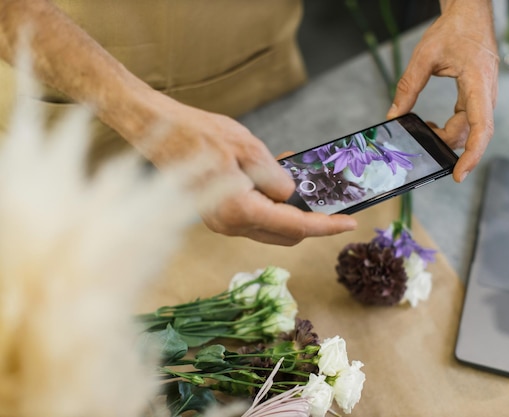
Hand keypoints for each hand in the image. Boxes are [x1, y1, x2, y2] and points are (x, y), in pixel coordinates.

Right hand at [134, 94, 356, 245]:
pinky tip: (277, 178)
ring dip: (291, 210)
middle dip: (311, 221)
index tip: (350, 223)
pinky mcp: (217, 214)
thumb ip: (275, 178)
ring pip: (271, 227)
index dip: (326, 226)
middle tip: (331, 202)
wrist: (156, 131)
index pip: (295, 227)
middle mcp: (230, 225)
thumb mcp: (248, 149)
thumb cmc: (197, 135)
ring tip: (303, 181)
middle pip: (285, 234)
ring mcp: (222, 222)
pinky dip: (272, 203)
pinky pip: (254, 216)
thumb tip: (291, 195)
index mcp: (240, 211)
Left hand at [387, 0, 498, 181]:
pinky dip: (449, 129)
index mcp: (478, 84)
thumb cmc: (454, 31)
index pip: (481, 127)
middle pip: (470, 133)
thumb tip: (393, 115)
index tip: (459, 174)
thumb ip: (407, 87)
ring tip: (424, 129)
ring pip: (468, 131)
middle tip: (421, 139)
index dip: (472, 155)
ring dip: (446, 136)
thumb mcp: (424, 56)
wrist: (471, 15)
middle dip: (445, 143)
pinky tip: (432, 125)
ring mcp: (484, 98)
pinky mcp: (477, 99)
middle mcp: (486, 95)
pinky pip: (466, 123)